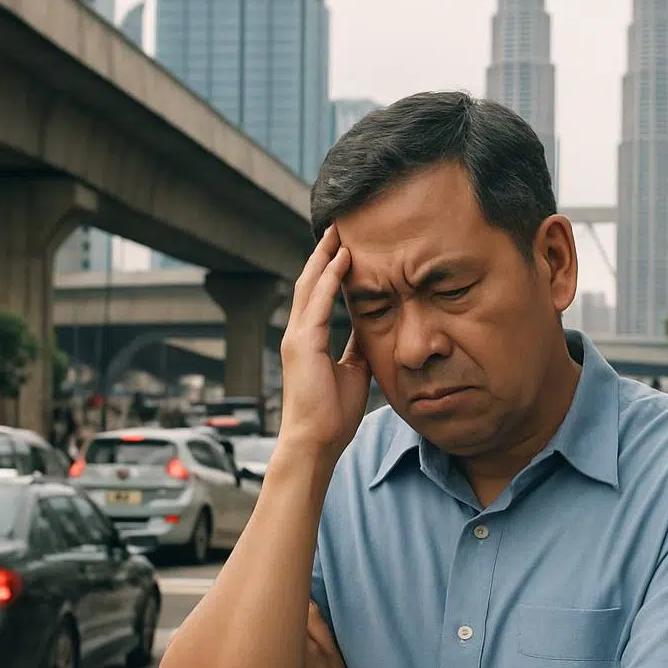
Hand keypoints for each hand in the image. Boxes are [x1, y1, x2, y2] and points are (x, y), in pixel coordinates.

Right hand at [279, 225, 370, 456]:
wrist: (316, 441)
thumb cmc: (332, 414)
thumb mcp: (353, 371)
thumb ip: (356, 346)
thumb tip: (370, 326)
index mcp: (308, 340)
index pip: (317, 294)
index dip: (329, 269)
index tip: (344, 247)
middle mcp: (298, 333)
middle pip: (309, 281)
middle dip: (323, 253)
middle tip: (338, 226)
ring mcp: (297, 337)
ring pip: (310, 285)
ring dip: (325, 257)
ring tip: (339, 232)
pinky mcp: (302, 345)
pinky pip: (317, 303)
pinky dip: (329, 279)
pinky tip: (342, 260)